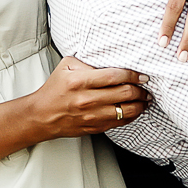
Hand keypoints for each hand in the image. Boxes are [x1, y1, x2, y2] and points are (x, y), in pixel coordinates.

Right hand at [32, 56, 149, 137]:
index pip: (114, 76)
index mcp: (80, 81)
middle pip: (124, 93)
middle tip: (146, 87)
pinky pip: (120, 122)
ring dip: (140, 104)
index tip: (141, 76)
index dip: (133, 75)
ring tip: (144, 99)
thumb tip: (111, 60)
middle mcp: (87, 99)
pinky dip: (131, 116)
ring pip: (126, 111)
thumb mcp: (67, 66)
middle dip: (140, 90)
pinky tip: (134, 110)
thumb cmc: (54, 90)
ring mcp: (91, 116)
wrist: (42, 115)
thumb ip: (88, 61)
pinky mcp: (94, 127)